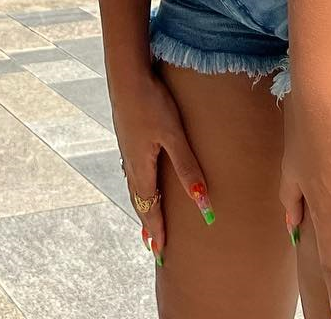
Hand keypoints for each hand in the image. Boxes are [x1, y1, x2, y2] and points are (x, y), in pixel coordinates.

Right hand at [111, 68, 210, 265]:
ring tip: (147, 220)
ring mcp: (127, 150)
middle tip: (154, 247)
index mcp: (142, 170)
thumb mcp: (174, 137)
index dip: (157, 231)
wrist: (127, 76)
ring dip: (143, 206)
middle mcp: (131, 164)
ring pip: (135, 187)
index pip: (150, 209)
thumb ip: (188, 169)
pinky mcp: (128, 137)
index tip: (160, 254)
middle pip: (140, 203)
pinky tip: (141, 179)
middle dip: (148, 225)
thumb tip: (203, 205)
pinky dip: (139, 187)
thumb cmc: (153, 104)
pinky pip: (134, 171)